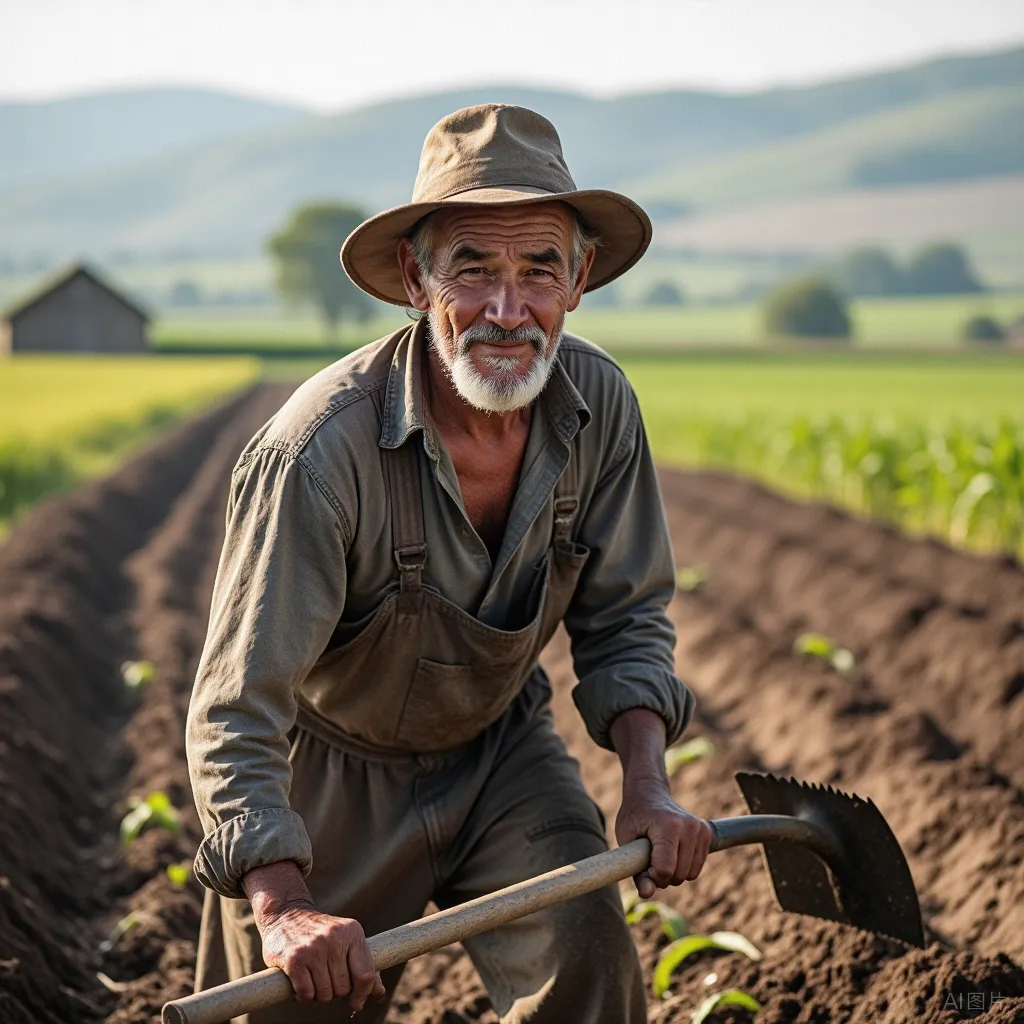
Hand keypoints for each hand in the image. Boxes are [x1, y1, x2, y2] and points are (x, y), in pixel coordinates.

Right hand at [259, 902, 384, 1010]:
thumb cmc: (320, 933)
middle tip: (325, 979)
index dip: (362, 994)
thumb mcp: (345, 939)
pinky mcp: (295, 959)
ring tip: (313, 979)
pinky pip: (306, 994)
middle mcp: (335, 938)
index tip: (356, 1002)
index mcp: (353, 931)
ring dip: (318, 995)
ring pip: (325, 994)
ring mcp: (314, 948)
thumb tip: (379, 991)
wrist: (285, 914)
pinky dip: (303, 997)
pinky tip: (300, 984)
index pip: (365, 973)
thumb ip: (363, 963)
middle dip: (335, 991)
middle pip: (343, 988)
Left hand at [616, 778, 712, 898]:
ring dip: (673, 873)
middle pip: (679, 875)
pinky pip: (697, 868)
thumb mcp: (626, 840)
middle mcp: (690, 827)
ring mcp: (701, 830)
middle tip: (648, 859)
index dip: (651, 876)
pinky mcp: (707, 834)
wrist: (648, 792)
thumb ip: (636, 869)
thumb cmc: (634, 816)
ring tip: (660, 854)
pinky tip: (672, 852)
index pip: (665, 869)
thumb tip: (647, 894)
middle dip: (662, 876)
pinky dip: (684, 868)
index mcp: (668, 826)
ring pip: (690, 875)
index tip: (642, 866)